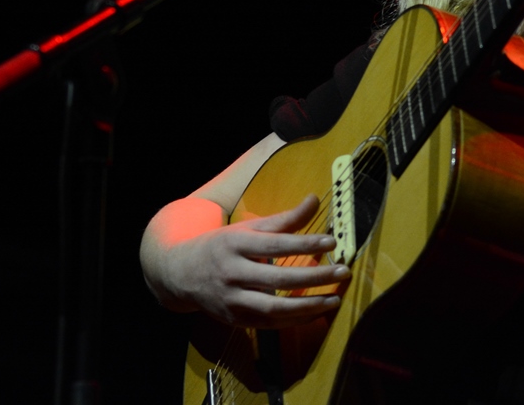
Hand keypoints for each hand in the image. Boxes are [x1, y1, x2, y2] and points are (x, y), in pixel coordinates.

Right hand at [164, 194, 348, 327]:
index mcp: (235, 244)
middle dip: (314, 277)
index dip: (304, 243)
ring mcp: (232, 300)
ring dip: (308, 306)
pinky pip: (270, 324)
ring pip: (274, 308)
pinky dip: (295, 320)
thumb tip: (315, 200)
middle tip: (343, 272)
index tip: (332, 241)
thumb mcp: (247, 228)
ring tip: (335, 298)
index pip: (274, 244)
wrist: (180, 275)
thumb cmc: (221, 247)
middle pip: (278, 278)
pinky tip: (316, 312)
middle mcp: (232, 273)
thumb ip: (283, 219)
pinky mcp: (235, 320)